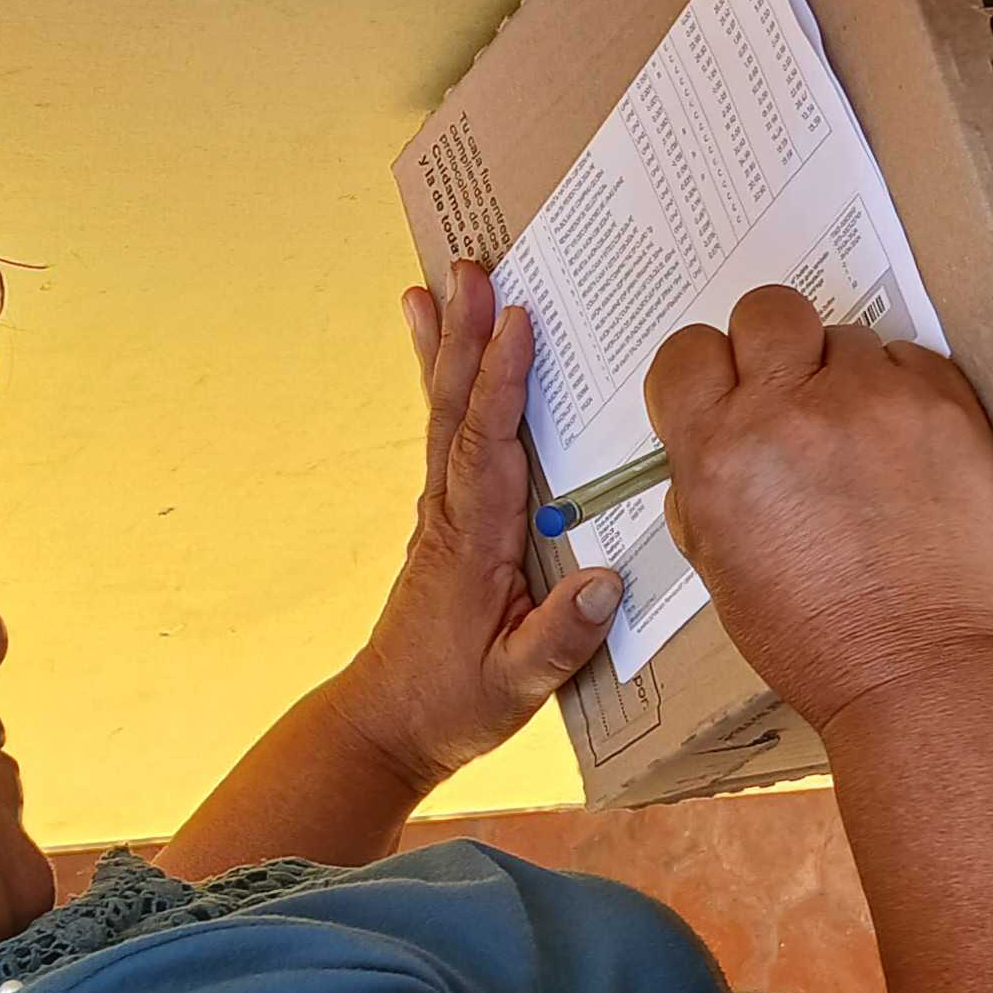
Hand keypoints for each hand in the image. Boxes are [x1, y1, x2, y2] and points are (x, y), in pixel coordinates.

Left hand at [319, 261, 623, 789]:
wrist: (388, 722)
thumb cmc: (453, 703)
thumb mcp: (516, 688)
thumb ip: (559, 637)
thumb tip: (604, 581)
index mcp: (473, 546)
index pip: (489, 450)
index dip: (502, 385)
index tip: (518, 324)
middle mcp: (451, 514)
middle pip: (458, 411)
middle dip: (468, 338)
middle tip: (470, 270)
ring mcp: (442, 510)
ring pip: (444, 412)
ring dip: (449, 344)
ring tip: (441, 281)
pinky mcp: (446, 515)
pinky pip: (447, 431)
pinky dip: (444, 379)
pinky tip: (432, 339)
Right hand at [645, 284, 992, 728]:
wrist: (923, 669)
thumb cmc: (817, 640)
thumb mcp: (720, 569)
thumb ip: (704, 490)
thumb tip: (710, 446)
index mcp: (719, 452)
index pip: (686, 351)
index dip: (705, 372)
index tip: (726, 395)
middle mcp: (791, 409)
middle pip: (767, 310)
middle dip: (775, 346)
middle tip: (794, 395)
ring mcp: (874, 399)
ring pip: (847, 338)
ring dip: (848, 378)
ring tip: (865, 444)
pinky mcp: (944, 403)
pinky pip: (912, 360)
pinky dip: (905, 394)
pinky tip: (909, 454)